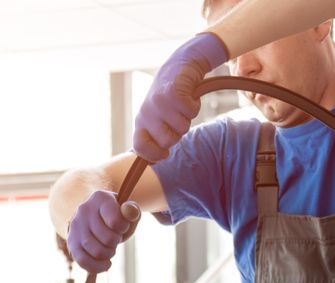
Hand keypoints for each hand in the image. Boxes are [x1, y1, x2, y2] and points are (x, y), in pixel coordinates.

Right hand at [66, 191, 138, 272]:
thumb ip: (133, 210)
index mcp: (100, 198)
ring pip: (95, 250)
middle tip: (115, 238)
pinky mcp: (71, 242)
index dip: (123, 228)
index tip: (122, 225)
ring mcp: (76, 227)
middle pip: (106, 238)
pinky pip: (82, 260)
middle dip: (116, 242)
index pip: (115, 221)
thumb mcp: (129, 211)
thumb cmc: (118, 216)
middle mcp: (84, 210)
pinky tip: (105, 264)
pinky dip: (96, 267)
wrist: (99, 219)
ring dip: (108, 254)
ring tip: (110, 249)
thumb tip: (129, 211)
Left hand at [133, 32, 228, 162]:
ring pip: (182, 128)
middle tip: (177, 118)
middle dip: (178, 133)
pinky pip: (191, 113)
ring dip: (187, 118)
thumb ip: (155, 138)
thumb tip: (152, 163)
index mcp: (140, 122)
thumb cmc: (169, 98)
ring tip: (181, 105)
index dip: (154, 155)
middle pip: (168, 142)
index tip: (164, 154)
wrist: (180, 66)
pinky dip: (194, 106)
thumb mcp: (157, 119)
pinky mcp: (172, 93)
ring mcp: (157, 103)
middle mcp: (145, 113)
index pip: (140, 148)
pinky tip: (188, 96)